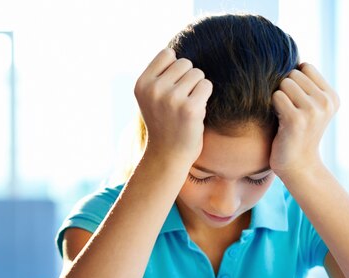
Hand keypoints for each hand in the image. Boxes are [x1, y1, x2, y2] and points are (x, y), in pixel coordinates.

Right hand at [134, 48, 212, 165]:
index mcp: (142, 84)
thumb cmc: (163, 122)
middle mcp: (154, 89)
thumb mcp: (151, 96)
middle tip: (180, 100)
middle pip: (185, 62)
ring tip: (187, 106)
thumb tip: (176, 52)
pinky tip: (195, 111)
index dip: (174, 68)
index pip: (167, 54)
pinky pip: (206, 85)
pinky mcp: (190, 108)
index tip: (171, 86)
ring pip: (197, 73)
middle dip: (187, 78)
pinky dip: (205, 96)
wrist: (168, 155)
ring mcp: (171, 99)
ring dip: (197, 88)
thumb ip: (159, 74)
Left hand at [270, 63, 339, 180]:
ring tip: (283, 115)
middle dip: (284, 88)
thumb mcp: (309, 107)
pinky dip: (272, 106)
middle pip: (293, 74)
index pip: (305, 67)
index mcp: (332, 97)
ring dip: (277, 98)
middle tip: (286, 109)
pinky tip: (278, 120)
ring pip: (284, 83)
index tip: (293, 100)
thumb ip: (305, 85)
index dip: (293, 80)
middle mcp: (326, 101)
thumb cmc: (296, 134)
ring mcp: (313, 110)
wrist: (297, 165)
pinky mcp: (297, 119)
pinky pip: (276, 97)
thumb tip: (290, 59)